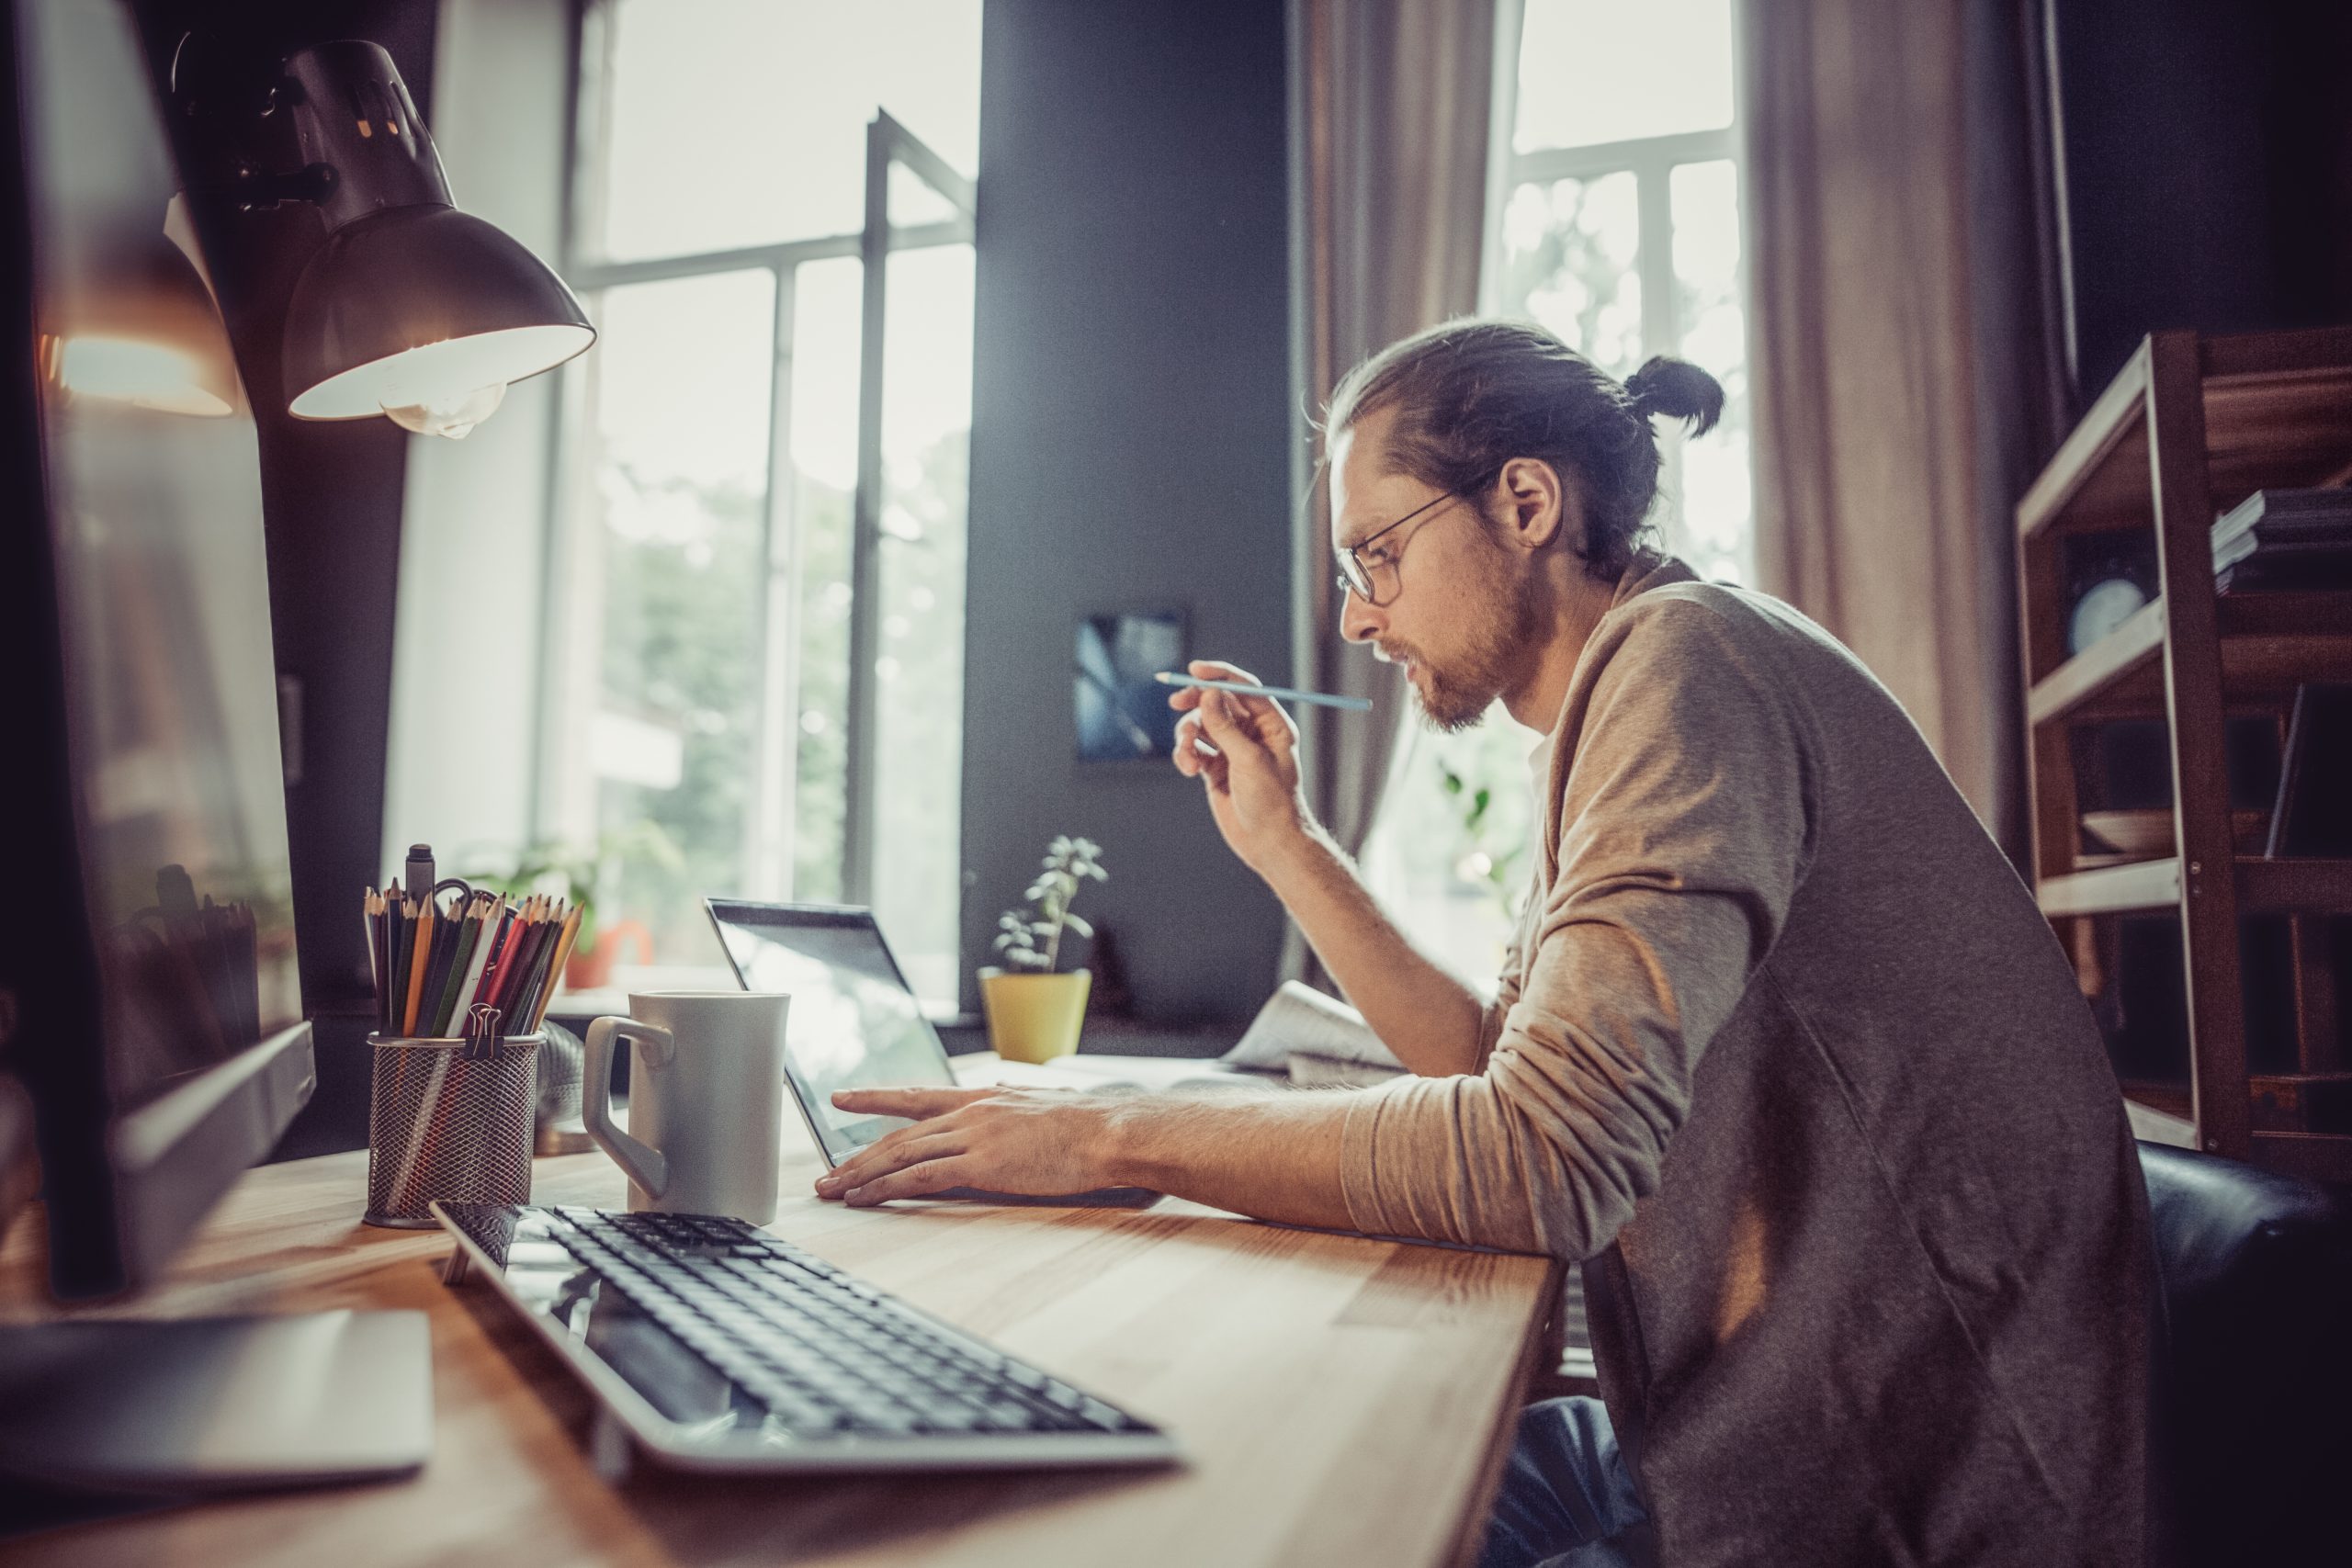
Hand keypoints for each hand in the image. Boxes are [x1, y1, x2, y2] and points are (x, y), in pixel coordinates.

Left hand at [811, 1086, 1125, 1204]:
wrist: (1110, 1131)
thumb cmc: (1089, 1129)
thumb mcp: (1041, 1110)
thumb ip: (1015, 1115)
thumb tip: (1010, 1120)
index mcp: (984, 1098)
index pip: (918, 1097)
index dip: (878, 1098)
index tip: (845, 1097)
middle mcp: (971, 1112)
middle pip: (900, 1132)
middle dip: (858, 1153)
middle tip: (826, 1172)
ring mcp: (974, 1136)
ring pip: (901, 1153)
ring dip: (861, 1173)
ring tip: (832, 1190)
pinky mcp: (981, 1164)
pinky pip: (920, 1177)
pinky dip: (887, 1188)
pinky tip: (865, 1199)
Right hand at [1168, 660, 1315, 873]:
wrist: (1269, 842)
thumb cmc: (1272, 801)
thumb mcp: (1249, 759)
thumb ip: (1226, 726)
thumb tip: (1208, 694)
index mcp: (1271, 725)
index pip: (1245, 688)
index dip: (1220, 676)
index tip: (1194, 671)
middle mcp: (1252, 733)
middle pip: (1218, 702)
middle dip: (1195, 702)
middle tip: (1175, 702)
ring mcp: (1233, 750)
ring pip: (1201, 726)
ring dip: (1187, 736)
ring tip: (1188, 757)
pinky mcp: (1216, 768)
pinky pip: (1194, 749)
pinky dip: (1186, 755)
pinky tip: (1188, 770)